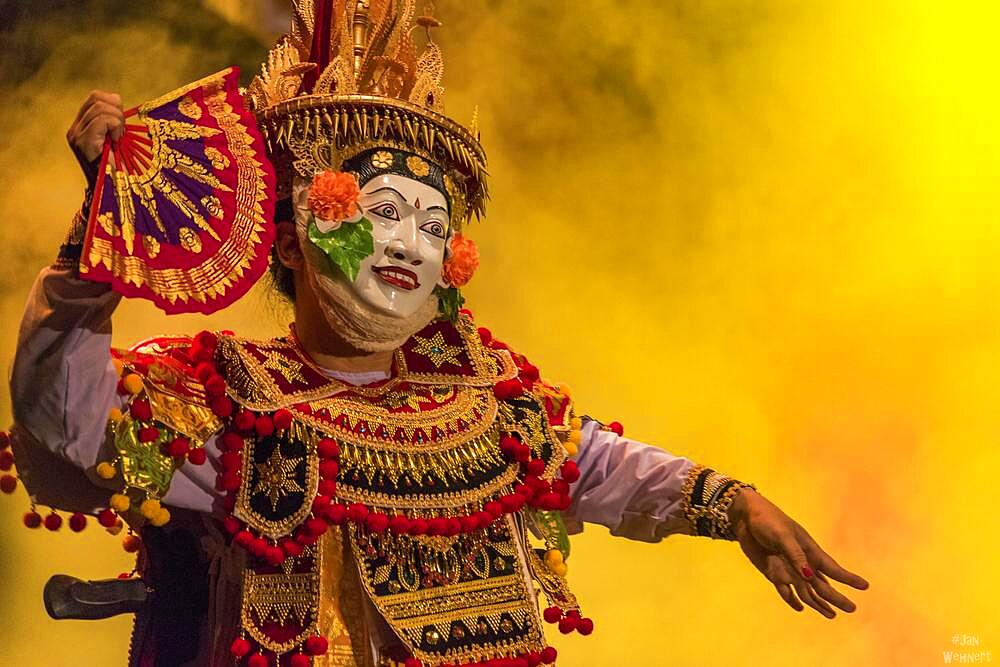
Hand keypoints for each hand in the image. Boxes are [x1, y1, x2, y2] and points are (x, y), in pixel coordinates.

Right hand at [66, 90, 124, 186]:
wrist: (110, 193)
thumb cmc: (118, 170)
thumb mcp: (116, 140)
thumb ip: (112, 121)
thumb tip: (117, 99)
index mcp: (82, 125)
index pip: (95, 97)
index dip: (114, 103)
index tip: (122, 124)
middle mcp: (75, 129)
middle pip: (97, 98)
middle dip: (117, 111)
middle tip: (122, 134)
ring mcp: (76, 135)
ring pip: (101, 107)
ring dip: (118, 121)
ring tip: (119, 140)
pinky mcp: (81, 143)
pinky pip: (102, 120)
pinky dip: (115, 128)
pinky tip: (116, 142)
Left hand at [727, 489, 868, 617]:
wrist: (745, 517)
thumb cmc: (767, 521)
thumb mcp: (782, 536)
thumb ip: (795, 556)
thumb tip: (809, 576)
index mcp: (808, 550)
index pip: (832, 568)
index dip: (848, 578)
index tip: (865, 586)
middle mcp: (801, 562)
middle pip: (822, 584)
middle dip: (836, 597)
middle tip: (852, 609)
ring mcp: (787, 568)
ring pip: (807, 590)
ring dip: (818, 603)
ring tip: (831, 615)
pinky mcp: (773, 572)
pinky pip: (785, 590)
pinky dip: (792, 599)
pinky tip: (799, 608)